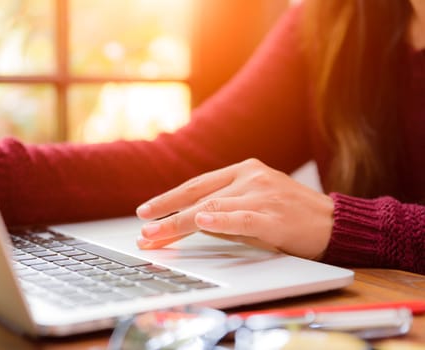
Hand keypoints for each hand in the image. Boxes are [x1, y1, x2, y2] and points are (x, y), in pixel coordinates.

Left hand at [135, 158, 333, 259]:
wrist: (335, 222)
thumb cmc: (292, 214)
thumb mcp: (255, 202)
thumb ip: (225, 207)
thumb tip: (193, 220)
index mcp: (244, 170)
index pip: (197, 185)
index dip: (169, 199)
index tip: (147, 211)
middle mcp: (250, 177)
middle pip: (199, 196)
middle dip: (166, 215)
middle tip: (143, 230)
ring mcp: (262, 194)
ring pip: (213, 208)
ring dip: (180, 224)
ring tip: (156, 236)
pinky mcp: (275, 215)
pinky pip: (242, 217)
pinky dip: (221, 220)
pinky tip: (202, 221)